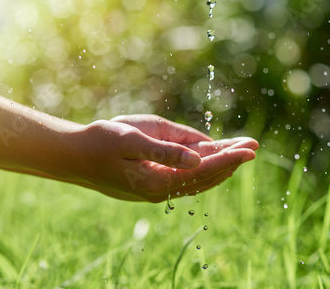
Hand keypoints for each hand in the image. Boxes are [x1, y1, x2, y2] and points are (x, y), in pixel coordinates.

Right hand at [68, 114, 257, 201]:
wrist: (76, 156)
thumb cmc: (100, 143)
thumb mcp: (131, 141)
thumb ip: (165, 151)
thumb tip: (199, 158)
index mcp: (158, 181)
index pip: (203, 169)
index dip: (227, 157)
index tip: (249, 149)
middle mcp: (162, 190)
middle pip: (205, 175)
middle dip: (230, 159)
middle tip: (253, 147)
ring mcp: (158, 188)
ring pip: (198, 178)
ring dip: (220, 163)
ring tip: (240, 150)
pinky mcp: (154, 182)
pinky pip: (186, 177)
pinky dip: (204, 167)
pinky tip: (214, 158)